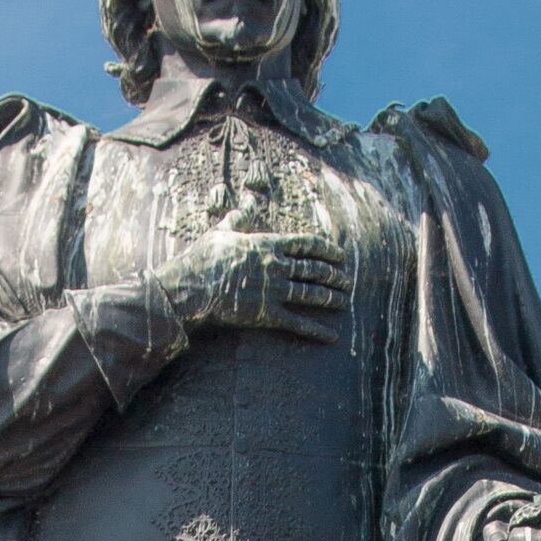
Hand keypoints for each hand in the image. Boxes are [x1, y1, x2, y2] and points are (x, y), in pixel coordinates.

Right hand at [158, 223, 351, 343]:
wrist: (194, 284)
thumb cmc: (205, 257)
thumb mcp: (222, 231)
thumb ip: (238, 218)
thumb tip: (246, 204)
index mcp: (268, 244)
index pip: (305, 244)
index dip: (326, 249)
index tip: (339, 254)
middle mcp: (276, 266)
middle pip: (313, 270)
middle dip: (333, 275)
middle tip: (347, 280)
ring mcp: (274, 291)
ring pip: (310, 294)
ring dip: (330, 298)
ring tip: (344, 301)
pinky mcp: (267, 314)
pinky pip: (298, 323)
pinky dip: (316, 331)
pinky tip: (332, 336)